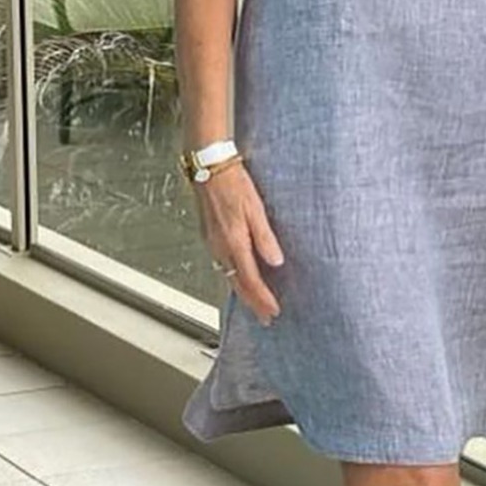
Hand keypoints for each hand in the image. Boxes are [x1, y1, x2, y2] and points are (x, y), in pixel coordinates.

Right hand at [195, 164, 283, 324]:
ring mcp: (212, 243)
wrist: (208, 167)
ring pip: (229, 277)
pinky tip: (240, 277)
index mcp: (233, 242)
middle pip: (238, 285)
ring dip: (243, 293)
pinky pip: (222, 266)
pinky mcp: (210, 236)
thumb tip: (276, 261)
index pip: (250, 280)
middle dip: (253, 304)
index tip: (273, 312)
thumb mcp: (256, 208)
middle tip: (265, 318)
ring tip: (255, 303)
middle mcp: (220, 247)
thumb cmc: (233, 183)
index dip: (262, 299)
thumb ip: (265, 237)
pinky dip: (234, 278)